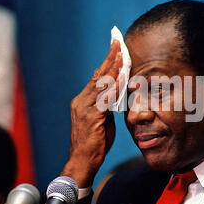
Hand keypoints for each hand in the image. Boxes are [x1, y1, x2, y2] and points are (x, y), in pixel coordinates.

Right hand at [61, 40, 122, 186]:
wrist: (83, 161)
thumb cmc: (94, 142)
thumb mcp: (102, 120)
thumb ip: (107, 106)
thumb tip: (117, 95)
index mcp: (83, 101)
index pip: (96, 77)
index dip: (106, 62)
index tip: (115, 48)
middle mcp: (81, 101)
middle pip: (98, 75)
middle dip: (109, 58)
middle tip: (118, 42)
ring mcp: (85, 108)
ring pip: (101, 83)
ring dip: (113, 67)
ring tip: (122, 53)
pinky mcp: (91, 117)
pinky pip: (105, 99)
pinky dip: (114, 87)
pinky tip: (122, 77)